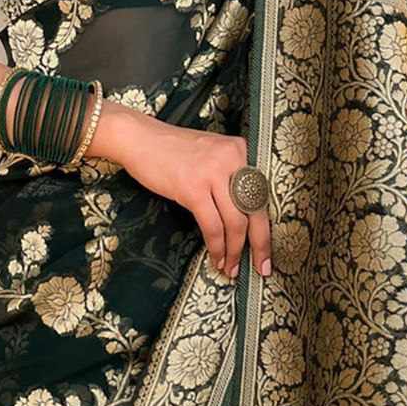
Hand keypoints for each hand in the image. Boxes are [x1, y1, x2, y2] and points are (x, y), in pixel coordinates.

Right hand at [99, 106, 271, 279]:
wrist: (139, 138)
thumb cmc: (173, 149)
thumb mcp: (211, 153)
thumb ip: (230, 174)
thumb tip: (244, 214)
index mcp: (240, 149)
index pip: (262, 193)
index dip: (266, 225)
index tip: (266, 249)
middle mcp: (232, 159)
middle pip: (255, 209)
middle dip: (259, 244)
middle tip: (261, 268)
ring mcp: (213, 173)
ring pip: (235, 222)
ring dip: (234, 250)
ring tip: (231, 267)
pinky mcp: (193, 189)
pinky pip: (212, 225)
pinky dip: (216, 246)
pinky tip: (216, 257)